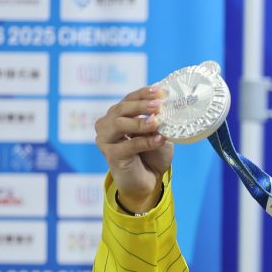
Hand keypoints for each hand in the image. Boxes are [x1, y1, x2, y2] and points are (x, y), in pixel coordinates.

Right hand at [95, 86, 173, 213]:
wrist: (148, 181)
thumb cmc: (152, 155)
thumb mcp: (159, 134)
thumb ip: (159, 122)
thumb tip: (166, 109)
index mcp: (118, 115)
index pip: (128, 99)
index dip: (143, 94)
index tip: (159, 91)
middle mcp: (107, 124)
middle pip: (121, 109)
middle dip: (141, 105)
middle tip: (159, 105)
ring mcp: (106, 139)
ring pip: (119, 124)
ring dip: (140, 122)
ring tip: (157, 122)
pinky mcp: (110, 154)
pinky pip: (127, 145)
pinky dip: (145, 141)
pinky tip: (159, 140)